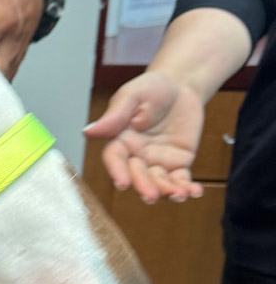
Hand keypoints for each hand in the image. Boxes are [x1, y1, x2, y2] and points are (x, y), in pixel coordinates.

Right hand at [84, 71, 205, 202]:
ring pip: (159, 182)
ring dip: (167, 192)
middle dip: (144, 186)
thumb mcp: (132, 95)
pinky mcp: (178, 164)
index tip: (122, 183)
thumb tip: (88, 131)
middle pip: (137, 175)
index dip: (117, 172)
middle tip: (151, 195)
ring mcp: (157, 162)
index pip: (115, 159)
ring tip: (178, 195)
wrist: (181, 87)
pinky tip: (194, 192)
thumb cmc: (152, 88)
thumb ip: (114, 115)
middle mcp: (136, 156)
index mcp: (120, 140)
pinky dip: (187, 188)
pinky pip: (181, 180)